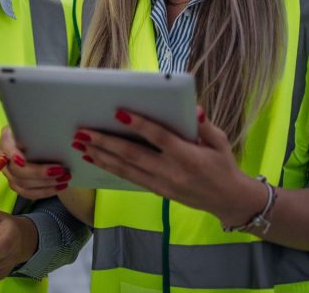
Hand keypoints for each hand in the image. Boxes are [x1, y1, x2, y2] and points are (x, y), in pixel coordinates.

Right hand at [0, 126, 70, 198]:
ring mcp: (10, 174)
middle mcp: (5, 158)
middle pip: (17, 171)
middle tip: (60, 170)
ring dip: (46, 184)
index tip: (23, 161)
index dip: (13, 156)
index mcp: (7, 140)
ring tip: (64, 179)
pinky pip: (29, 193)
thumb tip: (50, 126)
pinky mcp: (18, 185)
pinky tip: (59, 187)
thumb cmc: (35, 131)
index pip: (6, 148)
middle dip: (39, 173)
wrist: (36, 140)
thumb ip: (38, 126)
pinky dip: (45, 192)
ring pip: (23, 185)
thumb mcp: (34, 124)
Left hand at [71, 107, 264, 225]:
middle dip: (105, 142)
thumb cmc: (223, 165)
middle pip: (133, 155)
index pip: (159, 137)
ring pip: (125, 168)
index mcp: (187, 156)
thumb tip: (193, 109)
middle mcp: (171, 171)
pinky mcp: (157, 191)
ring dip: (101, 156)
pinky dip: (110, 168)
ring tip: (80, 144)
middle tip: (83, 132)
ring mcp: (161, 183)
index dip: (139, 124)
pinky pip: (129, 178)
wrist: (228, 200)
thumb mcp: (220, 142)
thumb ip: (204, 126)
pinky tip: (95, 159)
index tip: (118, 112)